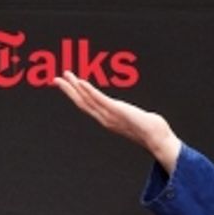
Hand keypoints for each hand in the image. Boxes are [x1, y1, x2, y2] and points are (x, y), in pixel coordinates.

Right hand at [53, 71, 181, 172]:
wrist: (157, 139)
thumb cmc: (150, 130)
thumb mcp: (132, 119)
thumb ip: (126, 115)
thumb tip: (129, 113)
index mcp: (107, 119)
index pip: (86, 105)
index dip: (74, 95)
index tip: (66, 84)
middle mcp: (104, 118)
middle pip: (81, 102)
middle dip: (68, 90)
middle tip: (56, 79)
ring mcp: (110, 114)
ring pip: (87, 99)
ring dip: (75, 86)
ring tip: (65, 75)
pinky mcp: (117, 110)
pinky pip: (100, 99)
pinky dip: (89, 90)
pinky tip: (81, 82)